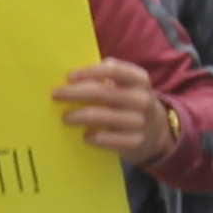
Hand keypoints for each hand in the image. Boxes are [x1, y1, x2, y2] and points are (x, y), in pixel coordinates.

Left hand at [57, 60, 179, 165]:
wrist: (157, 132)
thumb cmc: (129, 102)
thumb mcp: (126, 86)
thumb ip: (106, 77)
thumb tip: (71, 76)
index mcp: (139, 80)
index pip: (113, 70)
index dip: (89, 71)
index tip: (69, 77)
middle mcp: (142, 99)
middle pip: (101, 93)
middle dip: (74, 93)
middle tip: (56, 95)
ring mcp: (139, 122)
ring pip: (99, 116)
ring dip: (77, 115)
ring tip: (66, 117)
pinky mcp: (135, 142)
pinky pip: (106, 139)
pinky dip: (92, 136)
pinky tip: (85, 135)